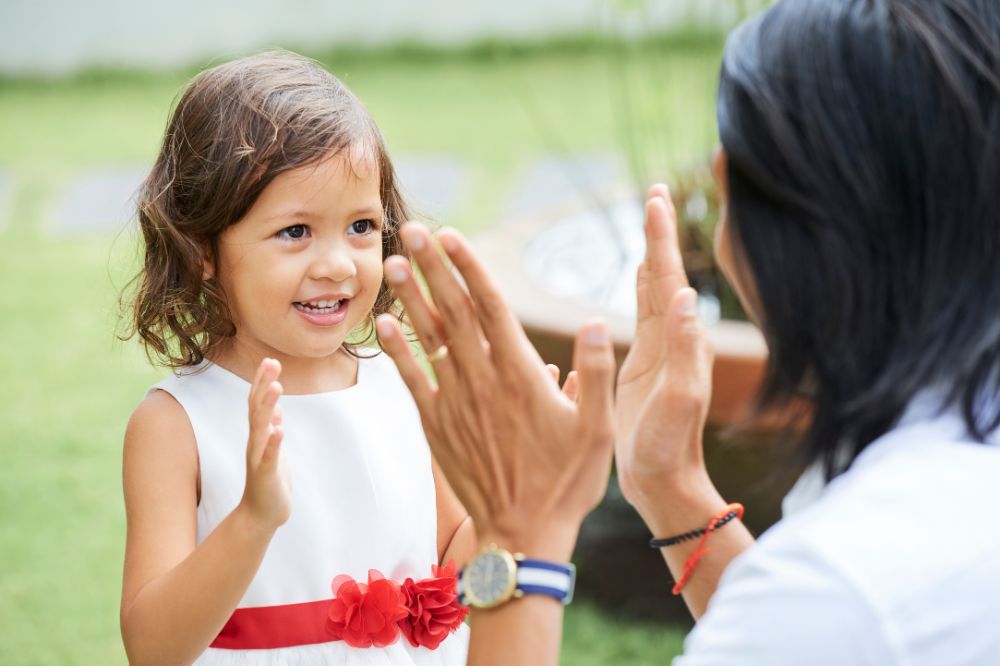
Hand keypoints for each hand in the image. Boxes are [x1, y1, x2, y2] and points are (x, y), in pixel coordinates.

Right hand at [238, 358, 291, 531]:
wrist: (262, 514)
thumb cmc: (269, 479)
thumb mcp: (272, 449)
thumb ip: (270, 427)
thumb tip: (273, 407)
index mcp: (259, 436)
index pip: (257, 403)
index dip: (262, 382)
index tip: (269, 360)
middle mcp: (255, 443)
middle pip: (256, 409)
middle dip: (263, 385)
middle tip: (271, 362)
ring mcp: (259, 458)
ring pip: (261, 429)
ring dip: (267, 407)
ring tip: (276, 387)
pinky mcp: (266, 475)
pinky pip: (269, 457)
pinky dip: (273, 443)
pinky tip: (279, 430)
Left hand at [377, 223, 616, 561]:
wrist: (522, 534)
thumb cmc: (565, 483)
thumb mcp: (598, 431)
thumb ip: (596, 375)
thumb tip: (594, 323)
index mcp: (520, 374)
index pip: (490, 307)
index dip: (469, 267)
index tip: (451, 235)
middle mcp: (482, 380)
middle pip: (453, 311)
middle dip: (432, 267)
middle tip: (413, 229)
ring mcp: (455, 402)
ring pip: (428, 339)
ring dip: (409, 298)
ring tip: (392, 263)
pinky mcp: (436, 426)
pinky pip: (411, 381)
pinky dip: (396, 351)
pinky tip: (383, 325)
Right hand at [615, 185, 719, 523]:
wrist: (662, 480)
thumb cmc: (668, 448)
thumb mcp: (678, 400)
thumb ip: (684, 351)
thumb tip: (684, 296)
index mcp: (681, 343)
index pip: (670, 278)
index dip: (661, 239)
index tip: (655, 199)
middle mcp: (674, 339)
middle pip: (664, 273)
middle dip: (659, 233)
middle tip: (655, 194)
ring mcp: (660, 350)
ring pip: (654, 288)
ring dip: (652, 251)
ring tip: (649, 219)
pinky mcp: (643, 363)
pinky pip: (641, 311)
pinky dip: (641, 283)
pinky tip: (640, 271)